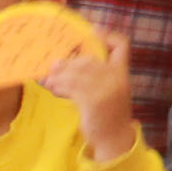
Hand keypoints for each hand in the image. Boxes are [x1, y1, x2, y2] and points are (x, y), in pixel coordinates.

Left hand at [44, 31, 137, 162]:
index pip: (122, 46)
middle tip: (53, 67)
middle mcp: (117, 78)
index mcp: (122, 73)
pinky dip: (60, 86)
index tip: (93, 30)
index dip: (108, 35)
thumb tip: (62, 63)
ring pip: (77, 72)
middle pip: (88, 59)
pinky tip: (53, 89)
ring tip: (49, 80)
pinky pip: (72, 86)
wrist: (114, 140)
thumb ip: (94, 76)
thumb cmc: (107, 115)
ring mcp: (107, 88)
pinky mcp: (94, 99)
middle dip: (69, 63)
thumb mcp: (108, 91)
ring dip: (60, 76)